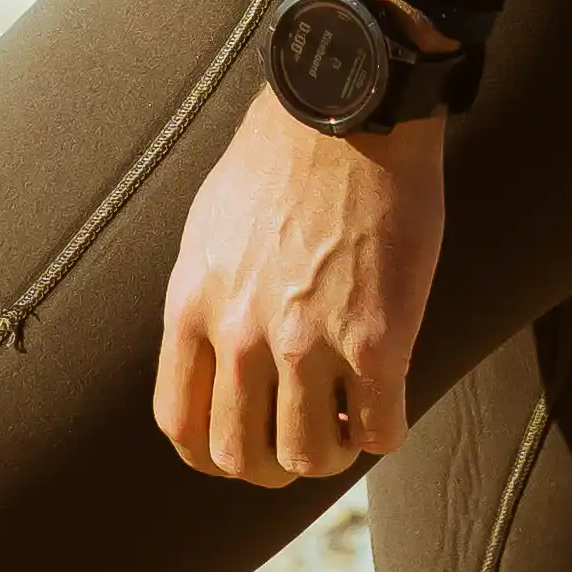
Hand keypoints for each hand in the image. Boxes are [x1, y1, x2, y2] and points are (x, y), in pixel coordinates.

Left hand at [152, 83, 443, 486]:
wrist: (349, 106)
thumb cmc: (283, 155)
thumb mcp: (212, 227)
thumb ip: (210, 295)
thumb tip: (217, 349)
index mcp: (194, 305)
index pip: (182, 426)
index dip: (215, 455)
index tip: (245, 444)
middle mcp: (240, 334)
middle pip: (242, 457)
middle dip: (274, 465)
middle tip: (304, 439)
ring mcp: (307, 342)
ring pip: (309, 458)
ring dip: (332, 455)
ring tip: (348, 424)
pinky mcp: (376, 340)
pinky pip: (379, 431)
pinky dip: (384, 434)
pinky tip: (389, 408)